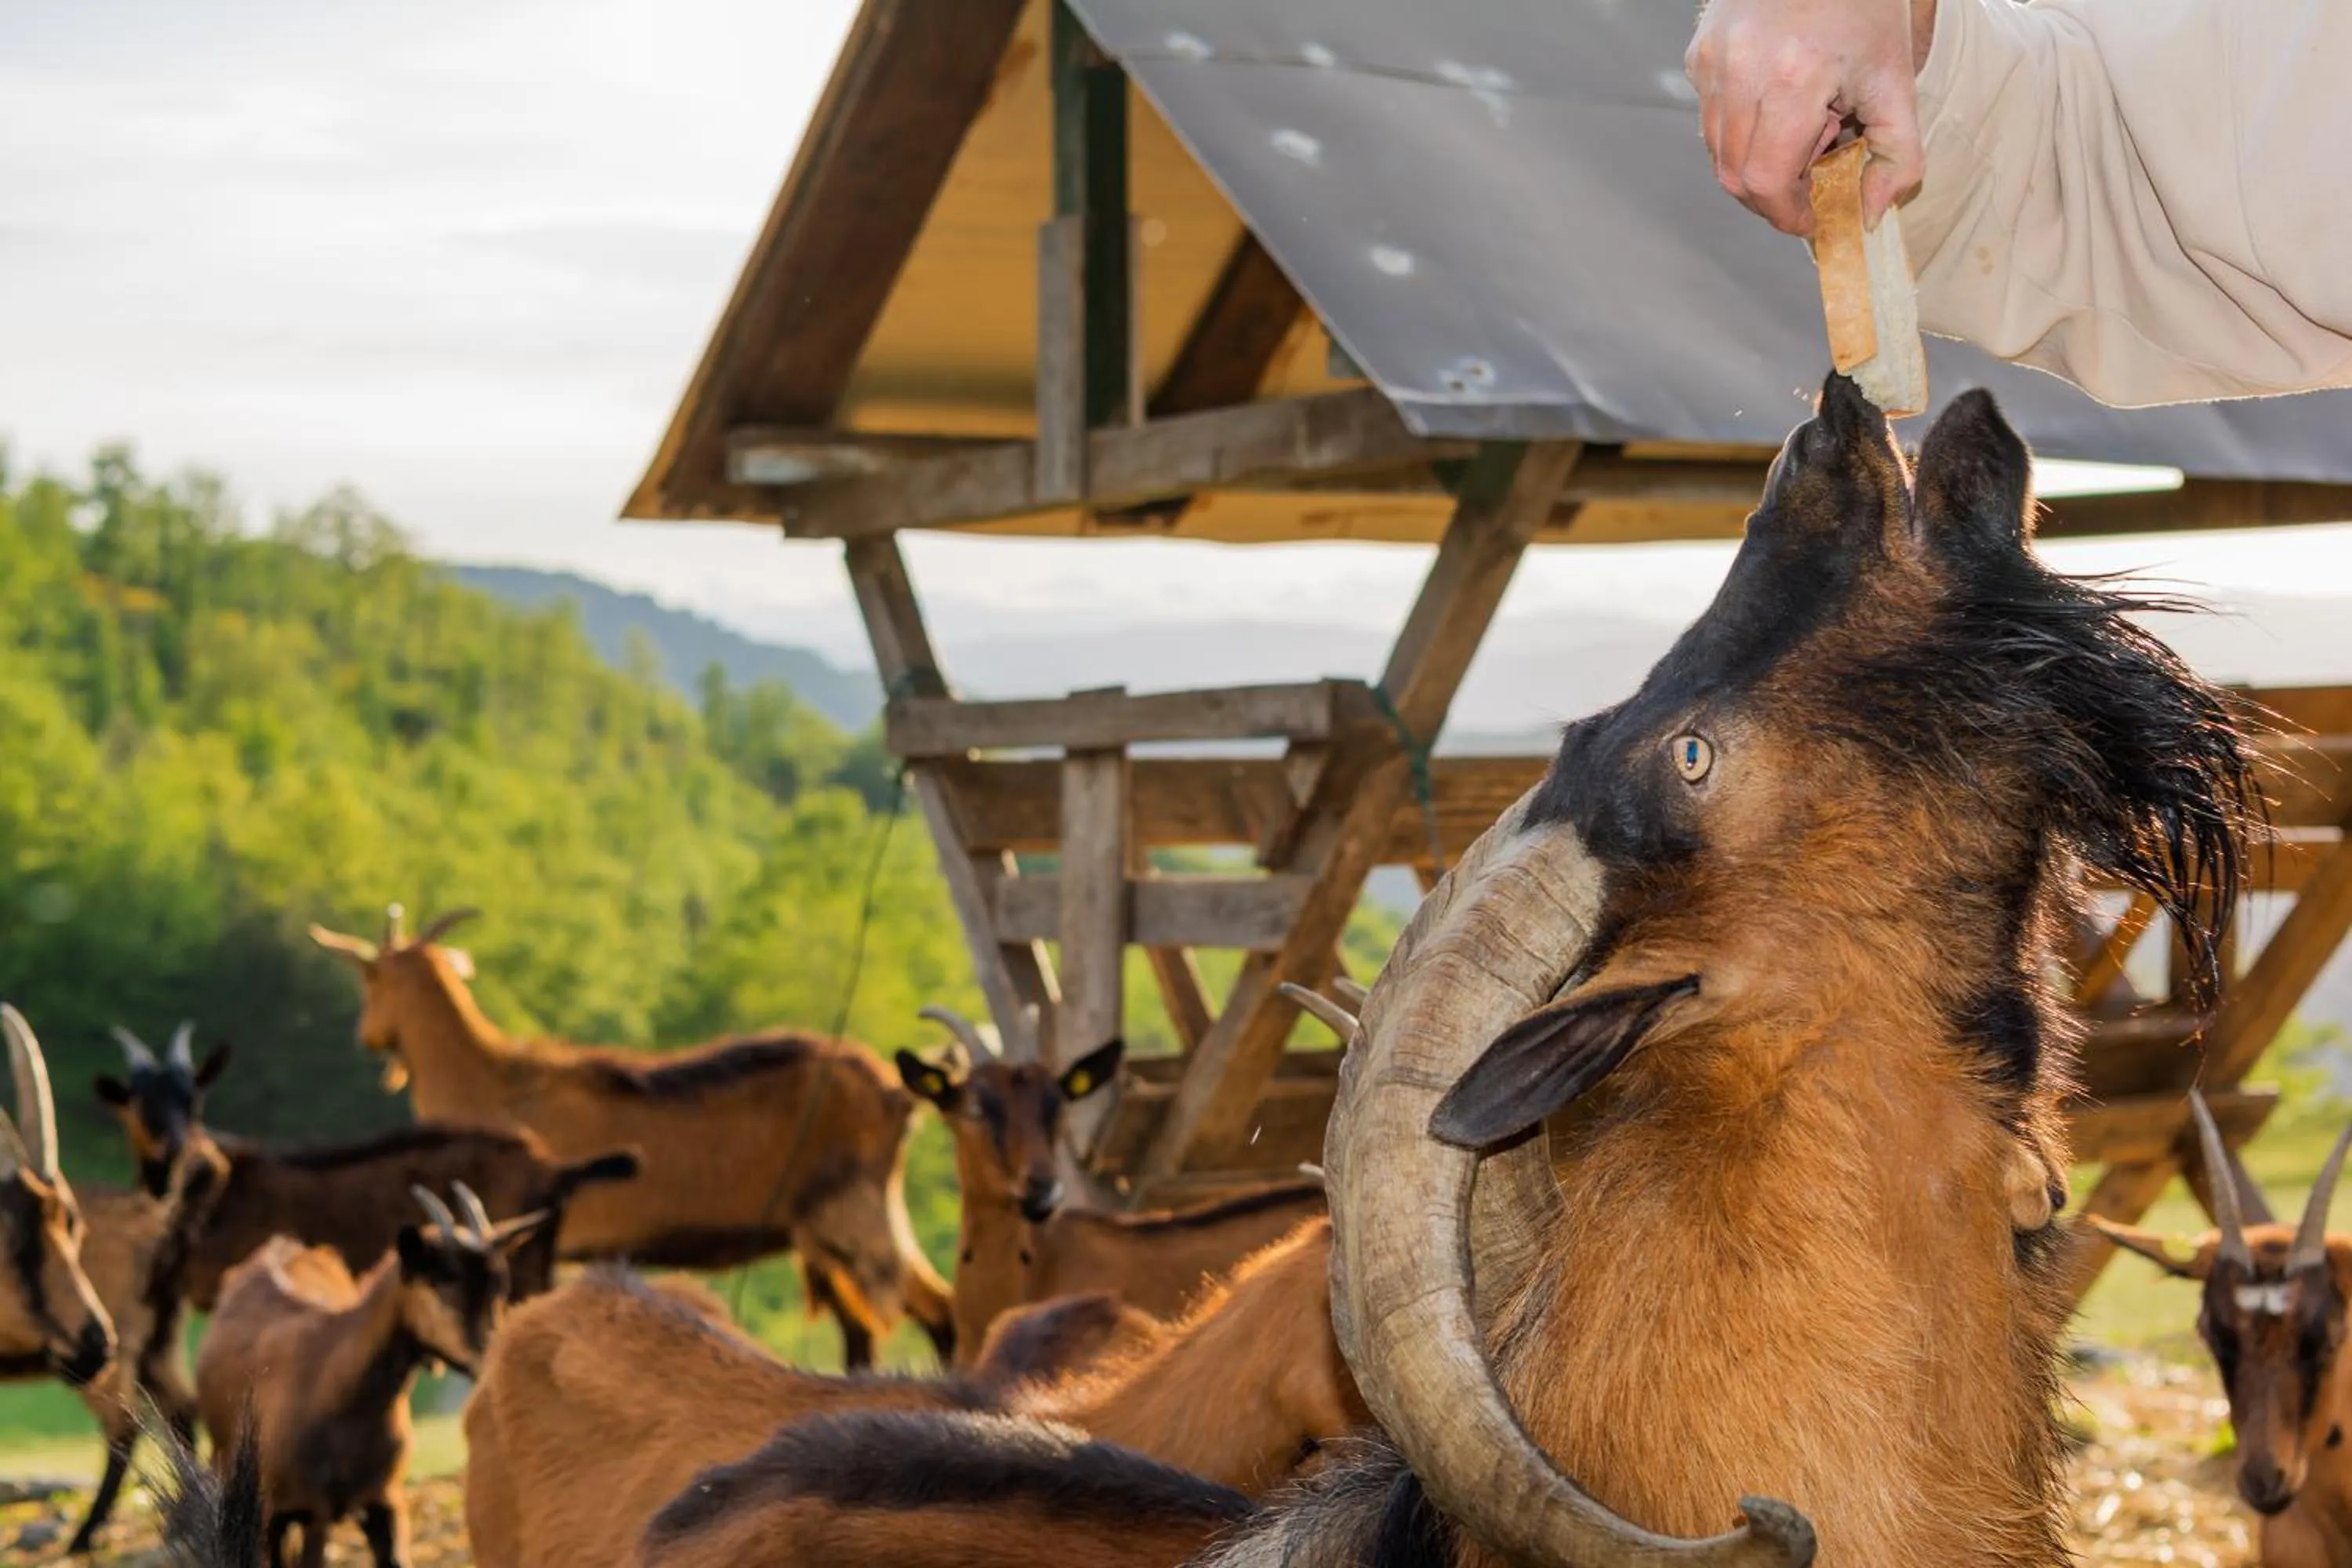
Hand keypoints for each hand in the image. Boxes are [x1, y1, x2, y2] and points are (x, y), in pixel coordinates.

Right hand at [1685, 0, 1937, 235]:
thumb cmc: (1867, 11)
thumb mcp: (1897, 82)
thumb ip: (1897, 157)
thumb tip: (1868, 214)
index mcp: (1793, 79)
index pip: (1766, 180)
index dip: (1787, 214)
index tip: (1813, 218)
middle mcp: (1741, 69)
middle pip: (1735, 176)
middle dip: (1773, 193)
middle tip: (1811, 175)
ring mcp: (1712, 61)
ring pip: (1717, 153)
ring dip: (1756, 163)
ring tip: (1798, 129)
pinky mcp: (1698, 54)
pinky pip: (1710, 120)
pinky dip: (1741, 132)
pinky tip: (1776, 104)